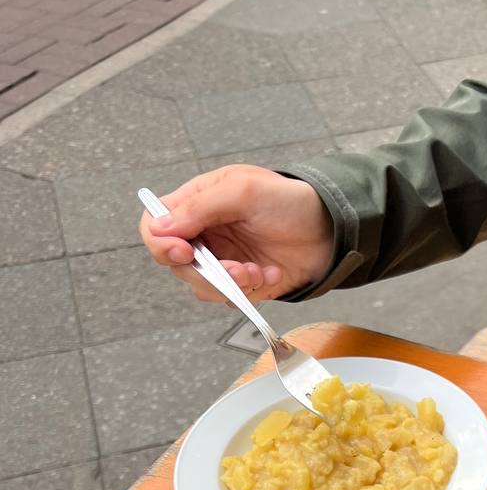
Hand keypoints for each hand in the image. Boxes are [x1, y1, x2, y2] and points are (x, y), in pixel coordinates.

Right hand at [139, 165, 334, 302]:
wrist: (329, 230)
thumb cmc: (288, 200)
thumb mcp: (244, 191)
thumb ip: (201, 207)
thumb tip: (160, 228)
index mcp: (196, 204)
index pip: (155, 226)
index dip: (160, 243)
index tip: (185, 252)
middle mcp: (203, 234)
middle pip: (175, 264)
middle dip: (206, 272)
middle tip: (237, 269)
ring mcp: (221, 260)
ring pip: (201, 287)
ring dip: (231, 284)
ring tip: (258, 271)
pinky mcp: (241, 282)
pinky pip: (231, 298)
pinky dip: (251, 291)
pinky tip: (272, 274)